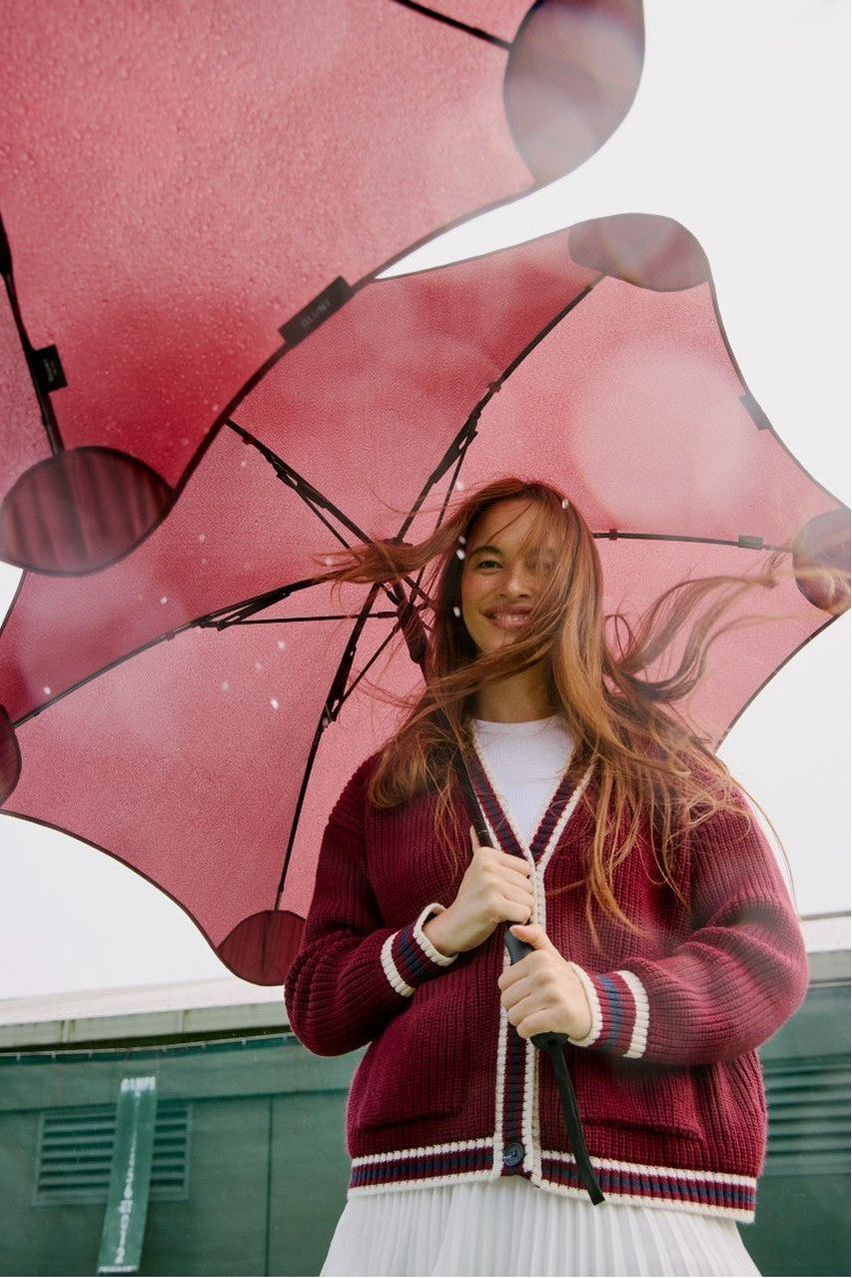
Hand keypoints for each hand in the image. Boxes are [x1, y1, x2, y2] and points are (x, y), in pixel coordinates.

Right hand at [422, 826, 534, 955]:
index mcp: (486, 854)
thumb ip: (479, 850)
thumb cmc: (471, 901)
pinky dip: (516, 921)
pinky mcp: (493, 904)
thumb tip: (473, 827)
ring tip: (496, 911)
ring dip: (517, 911)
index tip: (498, 890)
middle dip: (518, 899)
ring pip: (529, 900)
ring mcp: (490, 884)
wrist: (451, 928)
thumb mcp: (476, 871)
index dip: (517, 884)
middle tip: (496, 903)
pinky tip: (499, 919)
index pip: (526, 868)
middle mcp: (487, 865)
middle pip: (529, 885)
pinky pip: (524, 913)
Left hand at [497, 923, 592, 1041]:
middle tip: (532, 1007)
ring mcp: (553, 994)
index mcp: (538, 958)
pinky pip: (526, 1028)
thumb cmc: (565, 982)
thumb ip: (534, 937)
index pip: (503, 982)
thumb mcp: (552, 955)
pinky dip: (528, 1032)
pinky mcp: (559, 1015)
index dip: (512, 991)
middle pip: (507, 1000)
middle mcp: (545, 974)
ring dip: (521, 1021)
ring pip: (515, 1015)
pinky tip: (538, 1028)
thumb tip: (514, 928)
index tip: (526, 993)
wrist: (594, 1006)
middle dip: (515, 1008)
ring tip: (535, 1017)